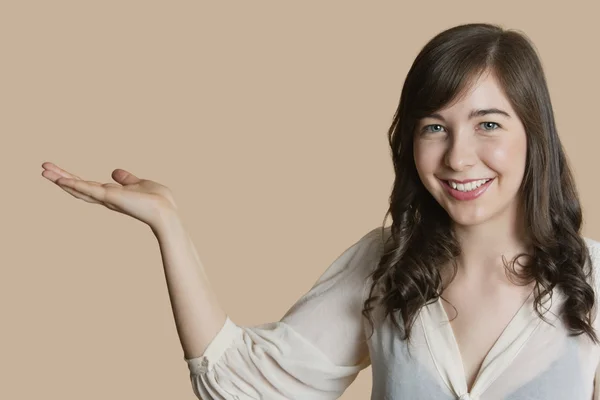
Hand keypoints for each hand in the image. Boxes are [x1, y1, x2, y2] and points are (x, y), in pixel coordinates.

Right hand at [41, 162, 178, 228]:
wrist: (166, 212)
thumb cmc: (158, 201)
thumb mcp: (139, 183)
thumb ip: (126, 179)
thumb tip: (114, 172)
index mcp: (112, 195)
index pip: (87, 186)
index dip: (72, 179)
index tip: (58, 171)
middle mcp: (106, 198)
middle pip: (78, 188)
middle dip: (60, 178)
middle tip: (43, 168)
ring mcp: (107, 198)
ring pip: (79, 188)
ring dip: (61, 179)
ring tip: (44, 171)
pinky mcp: (110, 198)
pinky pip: (89, 190)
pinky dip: (75, 185)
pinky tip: (61, 180)